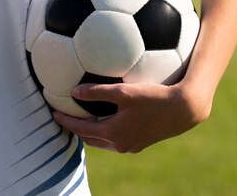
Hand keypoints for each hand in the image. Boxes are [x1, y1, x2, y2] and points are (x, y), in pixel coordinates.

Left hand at [52, 82, 209, 152]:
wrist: (183, 110)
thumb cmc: (154, 97)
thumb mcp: (124, 92)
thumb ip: (97, 91)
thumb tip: (73, 91)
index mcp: (112, 133)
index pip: (80, 128)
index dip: (65, 120)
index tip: (53, 112)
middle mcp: (119, 144)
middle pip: (90, 138)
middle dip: (76, 128)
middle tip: (66, 116)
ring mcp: (132, 145)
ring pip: (104, 140)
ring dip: (92, 131)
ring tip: (85, 119)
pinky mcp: (143, 142)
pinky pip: (117, 138)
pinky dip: (107, 131)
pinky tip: (112, 119)